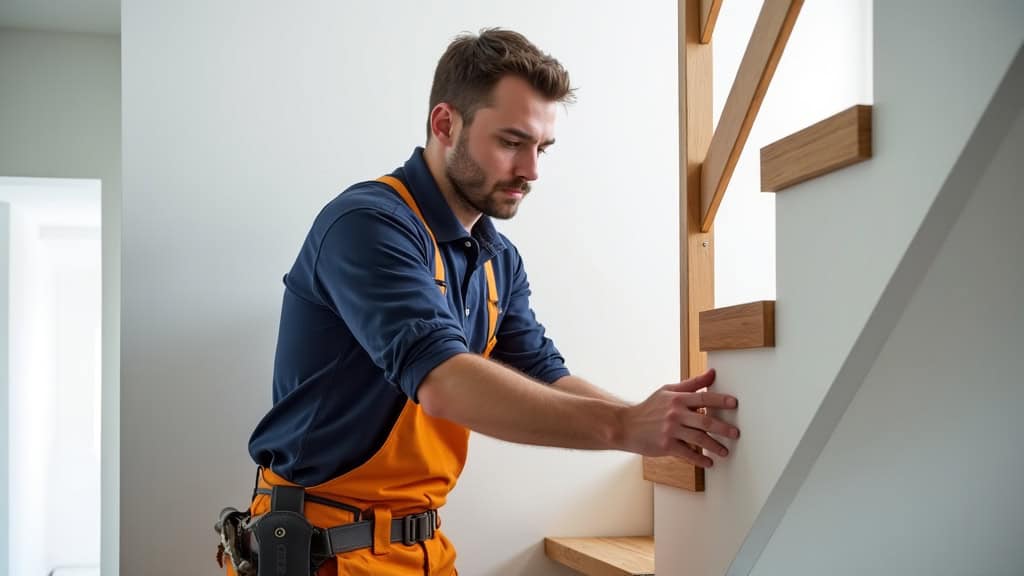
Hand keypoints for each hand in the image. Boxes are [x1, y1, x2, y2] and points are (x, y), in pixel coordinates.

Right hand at [621, 369, 739, 466]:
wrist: (627, 426)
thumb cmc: (649, 408)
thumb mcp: (668, 391)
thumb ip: (692, 384)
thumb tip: (712, 374)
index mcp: (677, 399)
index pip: (703, 398)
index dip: (720, 400)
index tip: (734, 403)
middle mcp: (675, 414)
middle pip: (705, 421)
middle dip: (723, 428)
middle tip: (735, 433)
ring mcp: (671, 431)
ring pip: (699, 439)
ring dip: (715, 446)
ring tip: (725, 451)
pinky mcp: (666, 446)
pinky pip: (688, 454)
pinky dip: (700, 459)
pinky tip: (709, 462)